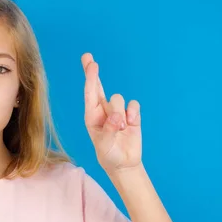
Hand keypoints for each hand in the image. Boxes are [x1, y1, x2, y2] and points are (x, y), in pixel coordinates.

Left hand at [81, 53, 141, 173]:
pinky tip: (131, 124)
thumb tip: (117, 116)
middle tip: (88, 57)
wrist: (124, 163)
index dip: (91, 78)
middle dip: (92, 72)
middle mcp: (103, 111)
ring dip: (120, 113)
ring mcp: (117, 111)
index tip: (91, 65)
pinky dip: (133, 113)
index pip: (90, 94)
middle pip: (99, 87)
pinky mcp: (132, 115)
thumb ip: (109, 130)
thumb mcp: (104, 146)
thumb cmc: (109, 155)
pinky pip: (133, 105)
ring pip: (118, 99)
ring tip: (120, 129)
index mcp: (92, 116)